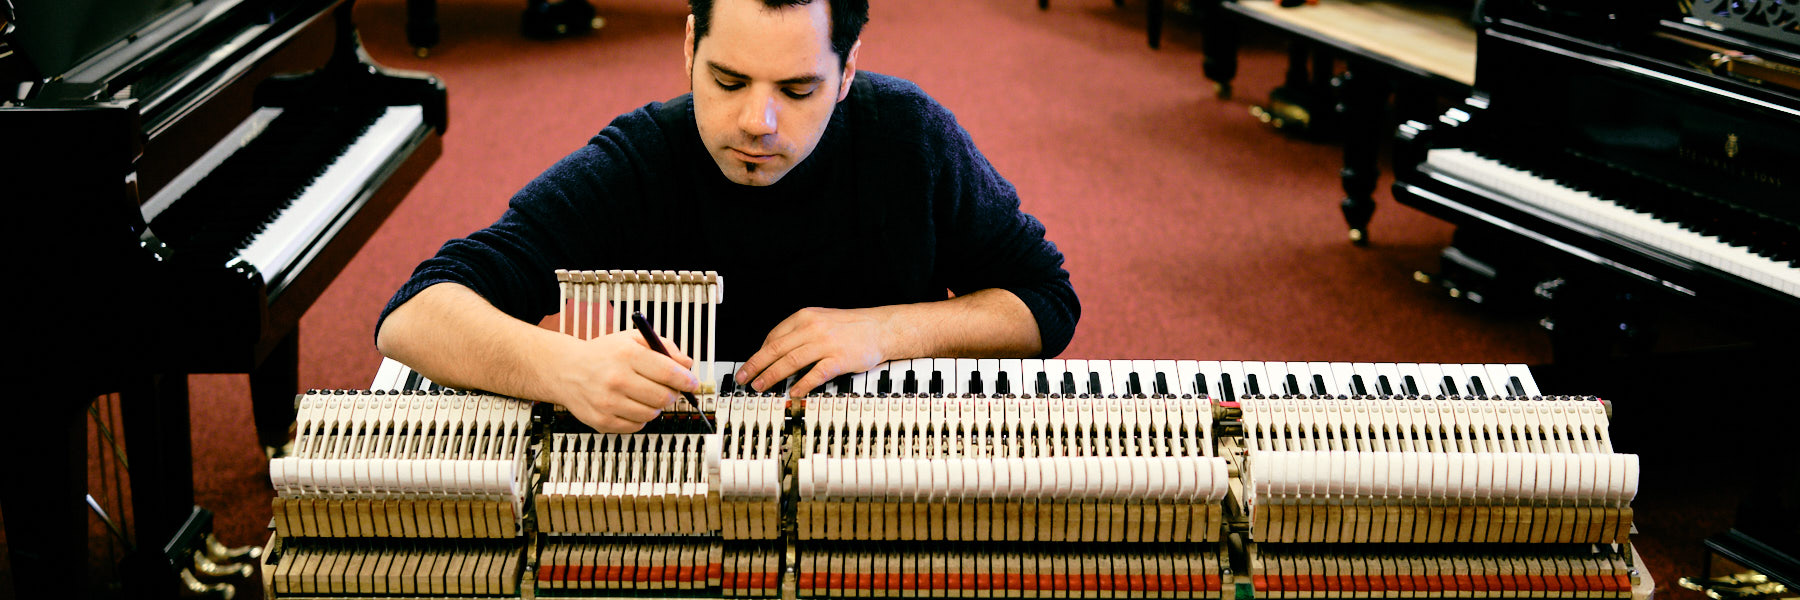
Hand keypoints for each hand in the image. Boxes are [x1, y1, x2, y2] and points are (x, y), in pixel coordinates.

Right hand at [543, 329, 697, 431]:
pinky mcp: (602, 421)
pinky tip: (631, 405)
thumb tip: (686, 364)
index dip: (686, 380)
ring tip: (645, 395)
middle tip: (668, 390)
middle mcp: (616, 379)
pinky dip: (640, 418)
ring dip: (655, 407)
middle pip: (664, 397)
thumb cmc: (601, 354)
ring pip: (652, 414)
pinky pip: (636, 427)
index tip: (692, 383)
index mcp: (626, 355)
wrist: (566, 370)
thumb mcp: (632, 339)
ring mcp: (608, 403)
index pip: (669, 372)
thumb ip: (663, 346)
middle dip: (672, 394)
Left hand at [737, 306, 900, 397]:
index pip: (774, 336)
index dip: (759, 353)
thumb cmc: (851, 326)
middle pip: (776, 349)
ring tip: (761, 386)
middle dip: (756, 365)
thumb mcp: (820, 320)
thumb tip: (776, 351)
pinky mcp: (839, 359)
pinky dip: (802, 384)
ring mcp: (826, 344)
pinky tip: (793, 392)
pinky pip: (815, 374)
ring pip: (790, 362)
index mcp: (805, 317)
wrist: (880, 328)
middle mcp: (812, 328)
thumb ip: (799, 332)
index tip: (751, 365)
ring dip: (772, 376)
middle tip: (745, 377)